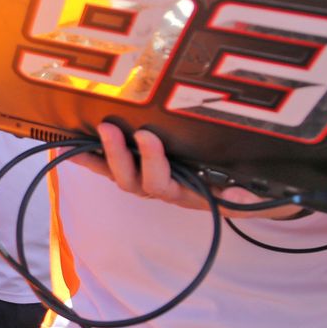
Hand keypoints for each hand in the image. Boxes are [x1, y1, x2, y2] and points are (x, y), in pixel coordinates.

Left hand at [71, 124, 297, 217]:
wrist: (251, 195)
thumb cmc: (246, 191)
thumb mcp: (250, 197)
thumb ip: (243, 199)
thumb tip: (236, 196)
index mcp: (185, 194)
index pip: (162, 183)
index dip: (151, 162)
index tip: (146, 136)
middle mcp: (163, 189)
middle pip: (132, 180)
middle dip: (118, 155)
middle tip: (108, 128)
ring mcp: (150, 180)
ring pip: (120, 174)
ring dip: (101, 156)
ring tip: (85, 135)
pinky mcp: (142, 169)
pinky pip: (113, 167)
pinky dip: (94, 159)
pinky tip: (75, 146)